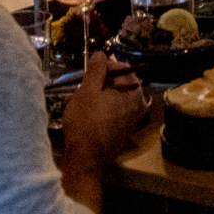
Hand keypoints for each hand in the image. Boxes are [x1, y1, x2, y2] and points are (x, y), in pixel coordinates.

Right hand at [59, 52, 145, 171]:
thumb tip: (101, 53)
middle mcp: (139, 104)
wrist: (86, 159)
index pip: (122, 68)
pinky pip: (111, 113)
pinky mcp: (123, 131)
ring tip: (75, 102)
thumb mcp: (87, 91)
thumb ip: (96, 71)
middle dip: (96, 85)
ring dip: (94, 98)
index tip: (86, 74)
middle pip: (117, 84)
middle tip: (78, 89)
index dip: (102, 68)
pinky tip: (82, 115)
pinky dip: (98, 111)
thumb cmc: (86, 122)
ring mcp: (133, 118)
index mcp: (134, 91)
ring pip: (112, 99)